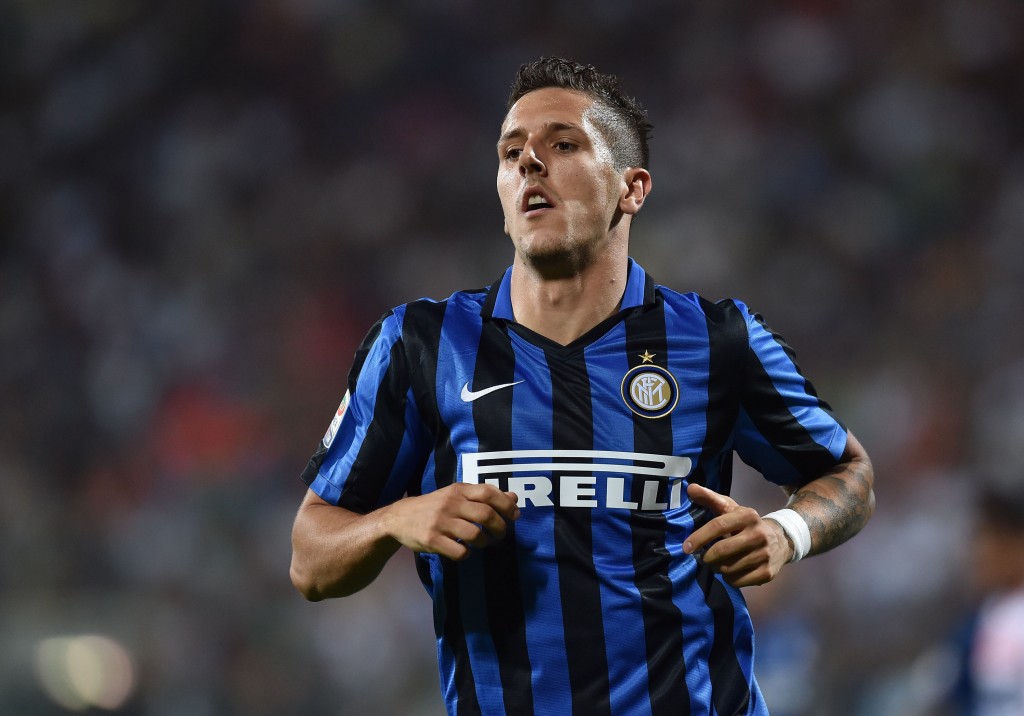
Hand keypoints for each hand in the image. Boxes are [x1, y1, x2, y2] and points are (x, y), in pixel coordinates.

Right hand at [381, 483, 519, 560]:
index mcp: (458, 490)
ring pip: (475, 535)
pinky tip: (464, 550)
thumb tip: (513, 498)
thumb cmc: (435, 506)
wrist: (399, 518)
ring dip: (485, 542)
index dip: (506, 505)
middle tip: (500, 534)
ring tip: (483, 543)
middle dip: (500, 527)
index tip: (515, 515)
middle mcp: (450, 504)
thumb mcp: (457, 495)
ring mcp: (440, 522)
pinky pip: (460, 551)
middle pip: (486, 515)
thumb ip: (484, 496)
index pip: (489, 493)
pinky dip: (467, 554)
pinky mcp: (432, 540)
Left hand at [682, 483, 791, 586]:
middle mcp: (758, 534)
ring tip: (717, 563)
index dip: (699, 537)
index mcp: (748, 516)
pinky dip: (728, 578)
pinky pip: (737, 581)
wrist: (781, 540)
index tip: (686, 547)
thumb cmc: (746, 524)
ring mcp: (764, 554)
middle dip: (706, 557)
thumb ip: (710, 498)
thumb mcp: (731, 508)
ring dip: (716, 568)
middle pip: (721, 551)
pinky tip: (731, 571)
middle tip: (703, 558)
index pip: (718, 526)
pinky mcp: (767, 572)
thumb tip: (690, 488)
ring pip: (727, 568)